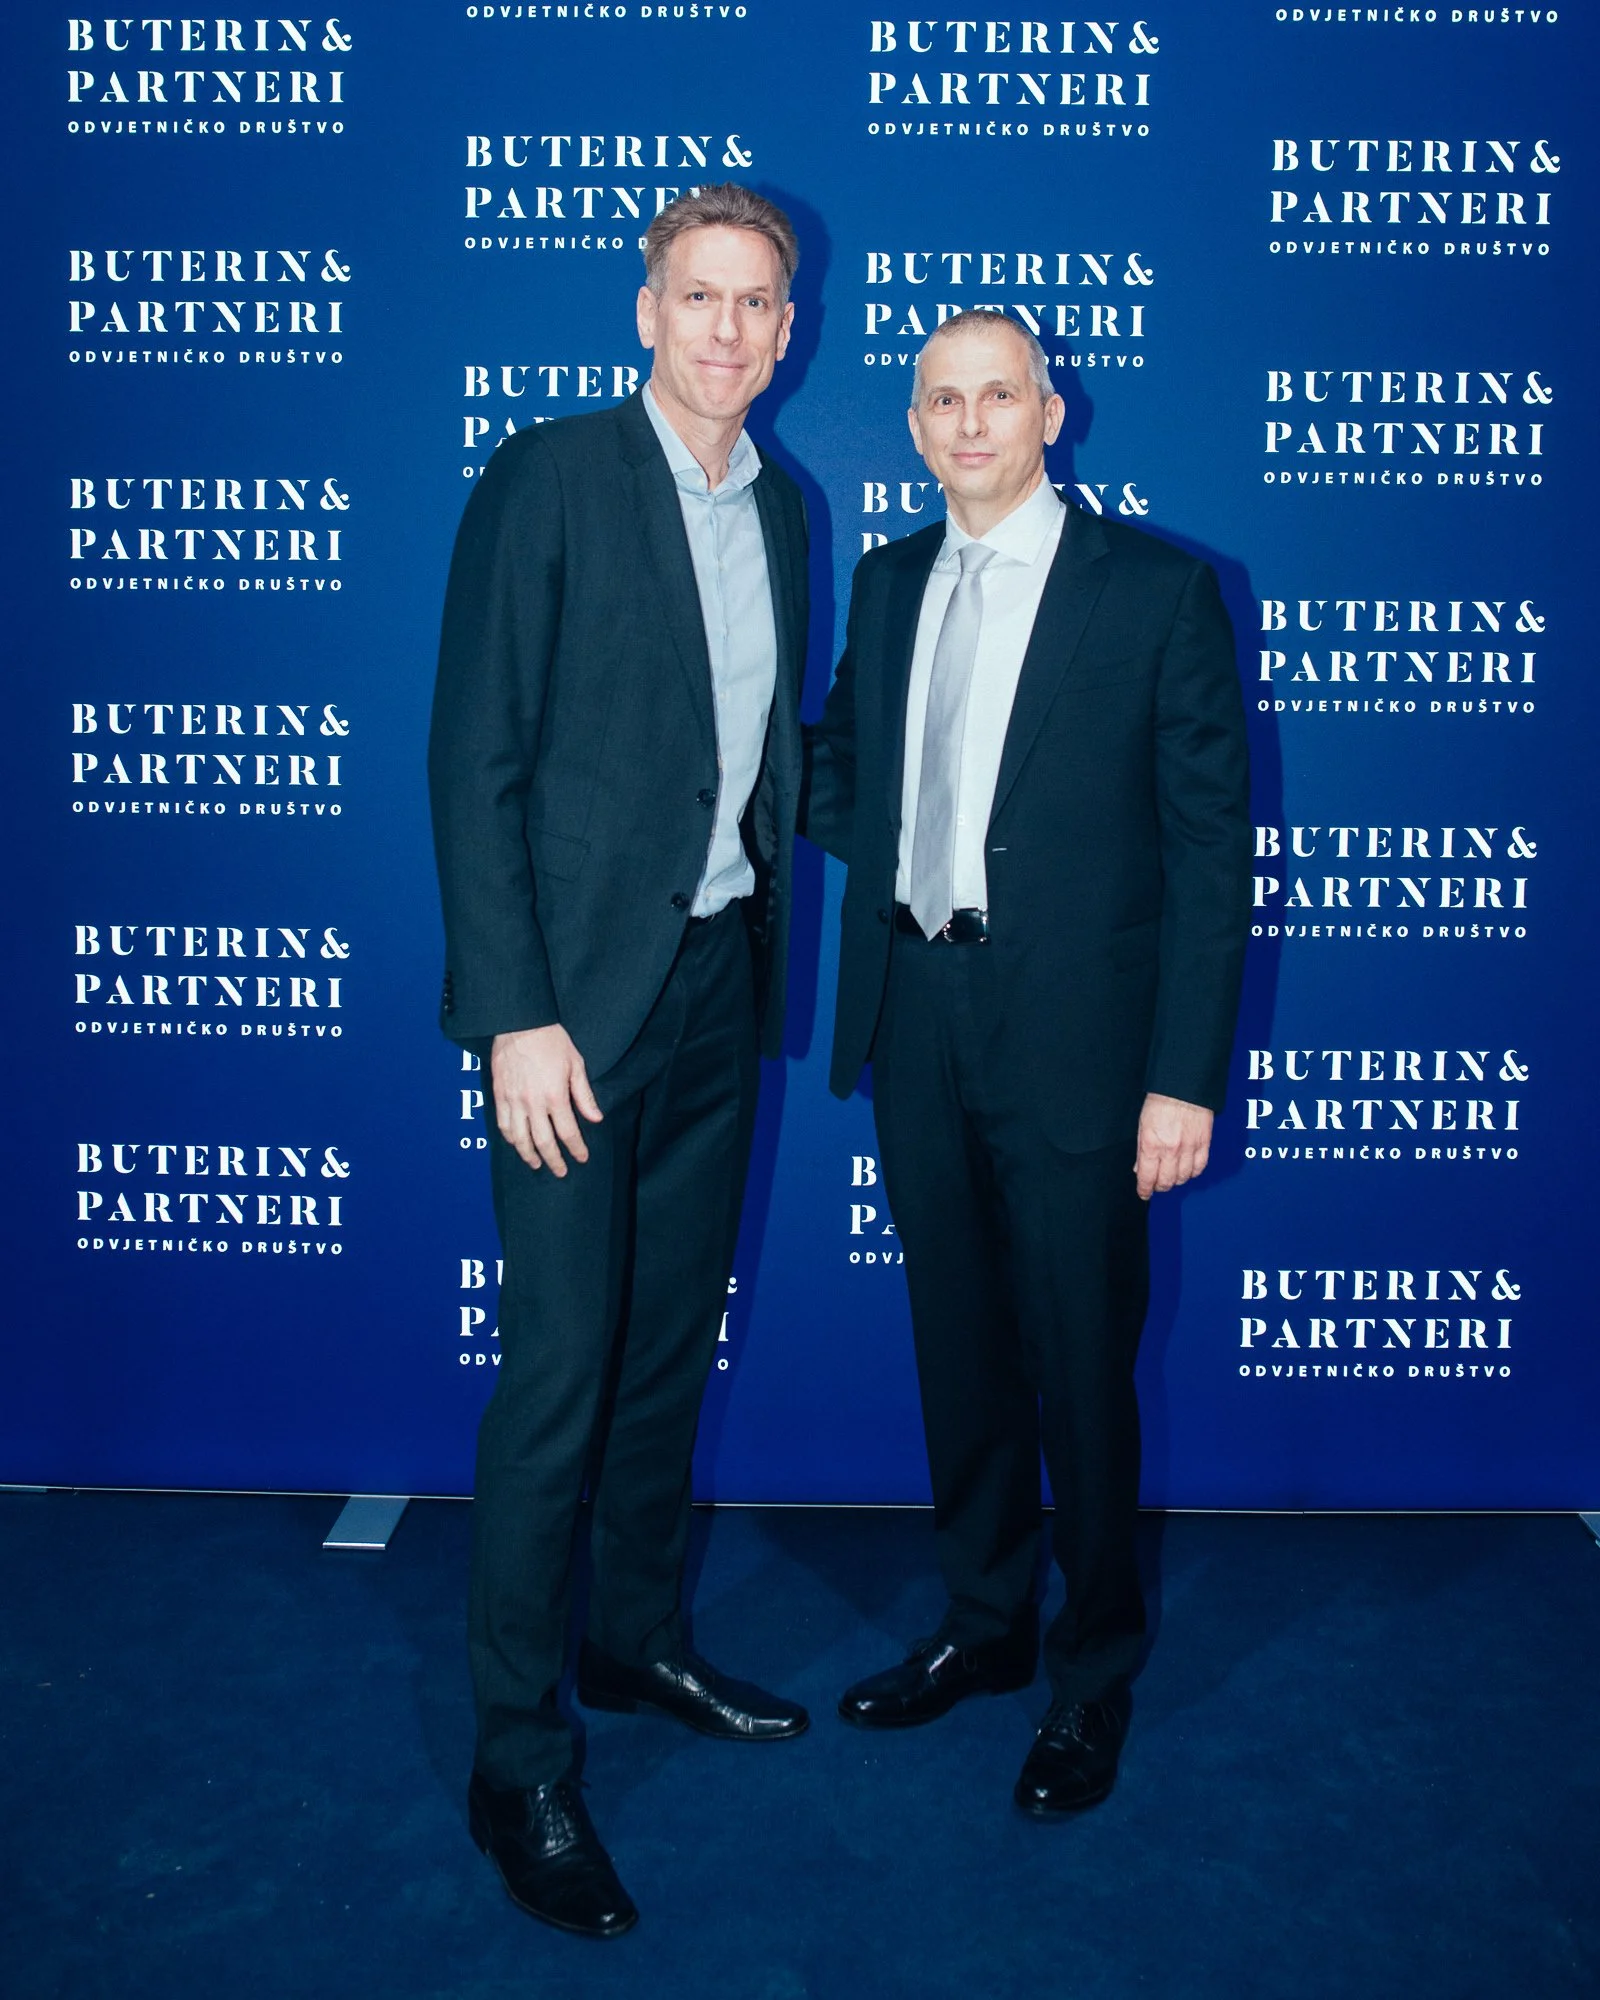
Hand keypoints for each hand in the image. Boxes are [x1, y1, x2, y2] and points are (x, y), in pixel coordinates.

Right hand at [491, 1025, 602, 1175]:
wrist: (519, 1023)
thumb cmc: (551, 1041)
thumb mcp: (576, 1064)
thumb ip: (584, 1095)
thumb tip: (596, 1119)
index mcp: (555, 1096)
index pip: (568, 1132)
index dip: (576, 1149)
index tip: (582, 1158)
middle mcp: (533, 1103)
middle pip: (543, 1142)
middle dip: (554, 1160)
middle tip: (560, 1171)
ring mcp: (513, 1100)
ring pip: (519, 1139)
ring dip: (529, 1155)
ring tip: (537, 1164)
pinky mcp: (499, 1095)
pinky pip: (503, 1124)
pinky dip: (510, 1139)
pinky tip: (517, 1144)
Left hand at [1134, 1094, 1212, 1201]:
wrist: (1184, 1086)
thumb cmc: (1161, 1101)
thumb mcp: (1142, 1125)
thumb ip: (1141, 1149)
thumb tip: (1140, 1167)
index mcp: (1151, 1145)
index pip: (1147, 1178)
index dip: (1144, 1190)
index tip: (1144, 1194)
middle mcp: (1170, 1150)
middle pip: (1166, 1181)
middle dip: (1160, 1186)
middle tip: (1157, 1185)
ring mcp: (1189, 1148)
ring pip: (1184, 1177)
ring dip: (1176, 1180)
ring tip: (1172, 1176)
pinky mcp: (1204, 1144)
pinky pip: (1200, 1167)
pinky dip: (1193, 1172)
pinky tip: (1188, 1170)